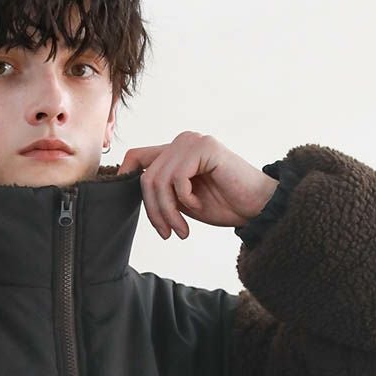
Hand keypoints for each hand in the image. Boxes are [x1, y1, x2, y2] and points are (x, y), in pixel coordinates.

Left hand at [117, 132, 278, 239]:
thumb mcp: (182, 201)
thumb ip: (161, 191)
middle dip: (154, 211)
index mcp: (174, 152)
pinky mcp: (204, 147)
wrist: (256, 206)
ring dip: (168, 212)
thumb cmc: (223, 204)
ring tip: (181, 230)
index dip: (123, 176)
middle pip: (145, 177)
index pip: (137, 157)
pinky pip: (177, 179)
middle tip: (168, 233)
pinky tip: (199, 206)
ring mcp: (192, 142)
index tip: (119, 201)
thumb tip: (128, 189)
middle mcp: (181, 142)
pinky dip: (185, 200)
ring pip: (158, 181)